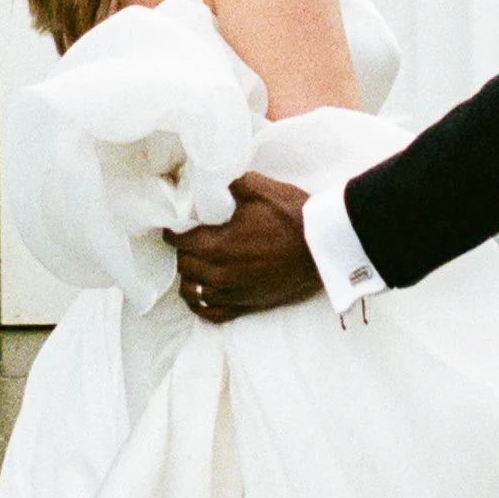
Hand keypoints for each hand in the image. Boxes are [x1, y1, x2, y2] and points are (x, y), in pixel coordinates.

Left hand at [175, 175, 317, 319]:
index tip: (174, 226)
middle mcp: (222, 274)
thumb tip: (216, 184)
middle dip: (183, 251)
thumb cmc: (294, 216)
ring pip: (194, 291)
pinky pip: (212, 313)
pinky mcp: (248, 305)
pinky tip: (200, 294)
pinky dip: (201, 304)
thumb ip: (231, 184)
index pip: (180, 241)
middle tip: (188, 241)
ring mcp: (234, 293)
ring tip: (193, 265)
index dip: (173, 231)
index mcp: (219, 245)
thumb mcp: (260, 188)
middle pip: (185, 266)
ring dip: (189, 277)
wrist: (324, 247)